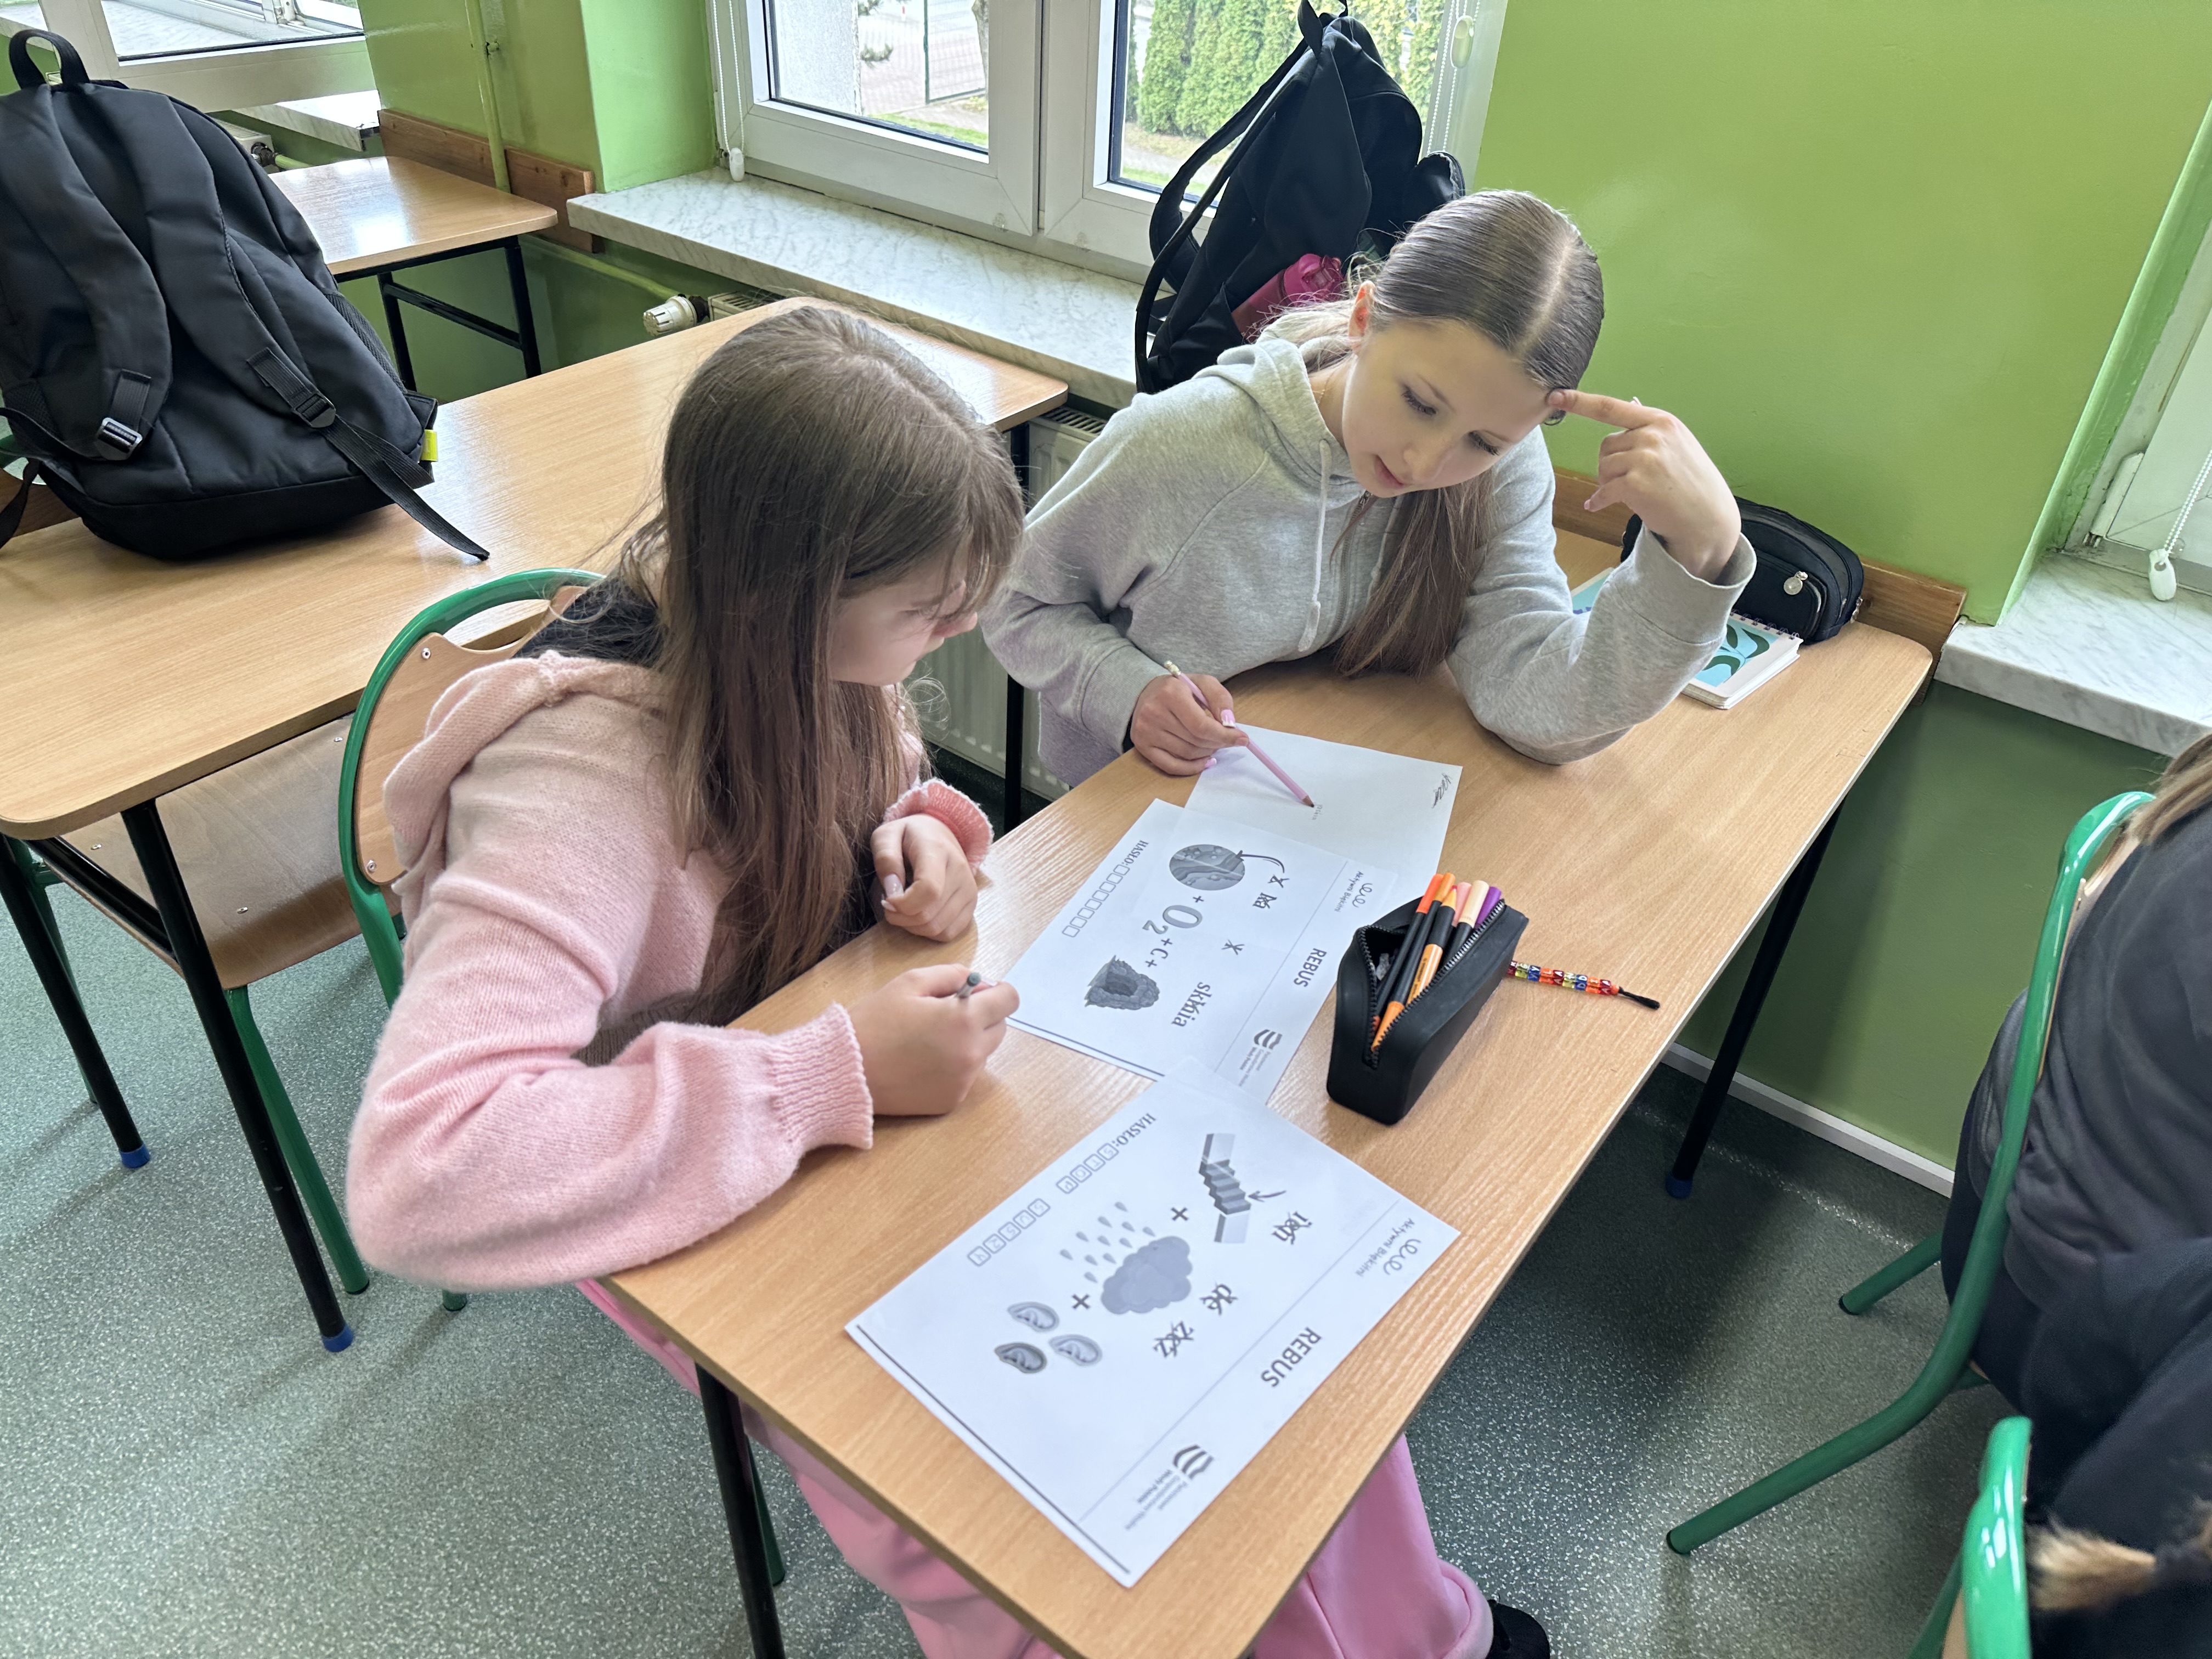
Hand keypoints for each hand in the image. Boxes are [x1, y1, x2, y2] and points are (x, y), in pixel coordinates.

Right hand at [847, 963, 1019, 1115]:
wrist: (844, 1072)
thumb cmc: (874, 1021)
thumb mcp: (910, 982)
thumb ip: (952, 975)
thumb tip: (979, 981)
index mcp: (964, 1020)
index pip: (1009, 1000)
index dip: (997, 991)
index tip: (980, 992)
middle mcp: (971, 1054)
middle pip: (999, 1028)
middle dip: (982, 1017)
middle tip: (947, 1014)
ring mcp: (963, 1081)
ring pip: (982, 1053)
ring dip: (967, 1042)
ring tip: (928, 1040)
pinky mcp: (951, 1101)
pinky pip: (964, 1077)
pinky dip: (952, 1067)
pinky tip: (921, 1062)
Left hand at [872, 814, 977, 941]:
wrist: (938, 833)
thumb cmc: (908, 836)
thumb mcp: (886, 836)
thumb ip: (886, 859)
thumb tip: (892, 892)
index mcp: (938, 850)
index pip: (928, 890)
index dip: (902, 904)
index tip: (886, 900)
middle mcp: (960, 871)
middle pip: (929, 915)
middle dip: (900, 917)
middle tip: (889, 905)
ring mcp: (969, 890)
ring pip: (937, 928)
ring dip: (912, 926)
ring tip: (904, 907)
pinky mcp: (972, 905)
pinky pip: (948, 934)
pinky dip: (928, 931)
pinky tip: (920, 913)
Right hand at [1130, 672, 1247, 775]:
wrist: (1144, 692)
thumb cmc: (1178, 689)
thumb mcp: (1202, 683)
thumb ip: (1220, 698)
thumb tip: (1230, 723)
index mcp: (1170, 694)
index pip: (1201, 726)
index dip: (1225, 736)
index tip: (1241, 738)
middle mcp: (1154, 713)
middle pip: (1196, 741)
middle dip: (1218, 743)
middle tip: (1227, 739)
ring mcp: (1146, 732)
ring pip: (1187, 754)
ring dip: (1207, 752)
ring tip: (1213, 743)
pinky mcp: (1142, 747)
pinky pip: (1172, 767)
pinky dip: (1193, 768)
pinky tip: (1205, 760)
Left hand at [1547, 390, 1741, 579]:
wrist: (1708, 519)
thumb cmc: (1692, 484)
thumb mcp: (1677, 444)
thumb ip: (1650, 428)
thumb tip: (1632, 401)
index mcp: (1661, 421)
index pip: (1611, 407)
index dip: (1580, 402)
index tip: (1555, 394)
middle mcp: (1653, 435)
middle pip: (1606, 445)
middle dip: (1610, 465)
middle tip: (1631, 481)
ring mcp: (1645, 458)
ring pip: (1603, 467)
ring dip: (1609, 483)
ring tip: (1632, 494)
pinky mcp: (1636, 484)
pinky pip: (1604, 490)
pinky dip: (1600, 500)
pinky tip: (1599, 506)